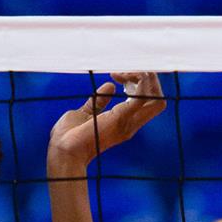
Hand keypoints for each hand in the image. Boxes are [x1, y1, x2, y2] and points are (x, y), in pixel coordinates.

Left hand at [47, 72, 166, 169]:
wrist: (62, 149)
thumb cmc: (69, 136)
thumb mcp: (86, 113)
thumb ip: (99, 102)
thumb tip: (110, 86)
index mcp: (124, 122)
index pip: (149, 102)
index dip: (139, 84)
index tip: (117, 75)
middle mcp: (130, 123)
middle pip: (158, 99)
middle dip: (147, 79)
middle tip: (124, 72)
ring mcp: (128, 121)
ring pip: (157, 97)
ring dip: (145, 77)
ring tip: (124, 72)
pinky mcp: (121, 117)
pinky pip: (143, 95)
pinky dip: (138, 80)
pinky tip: (121, 76)